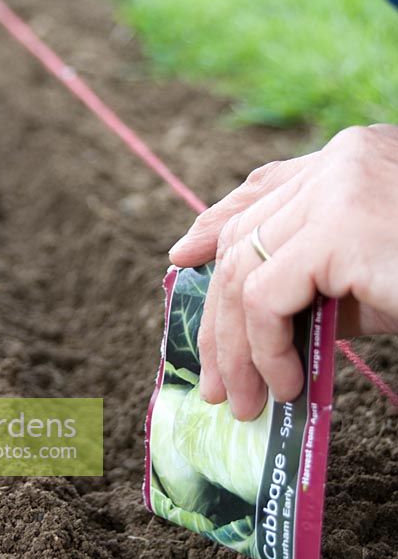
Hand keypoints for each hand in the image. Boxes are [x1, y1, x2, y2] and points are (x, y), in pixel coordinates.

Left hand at [169, 125, 397, 420]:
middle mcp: (342, 158)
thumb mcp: (375, 277)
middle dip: (218, 313)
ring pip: (245, 268)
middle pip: (245, 233)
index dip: (218, 221)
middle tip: (214, 380)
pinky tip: (285, 385)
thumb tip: (254, 323)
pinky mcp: (344, 226)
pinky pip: (268, 295)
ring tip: (242, 401)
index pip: (266, 185)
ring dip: (235, 346)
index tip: (184, 256)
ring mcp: (341, 185)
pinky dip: (264, 348)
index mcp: (354, 158)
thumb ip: (320, 279)